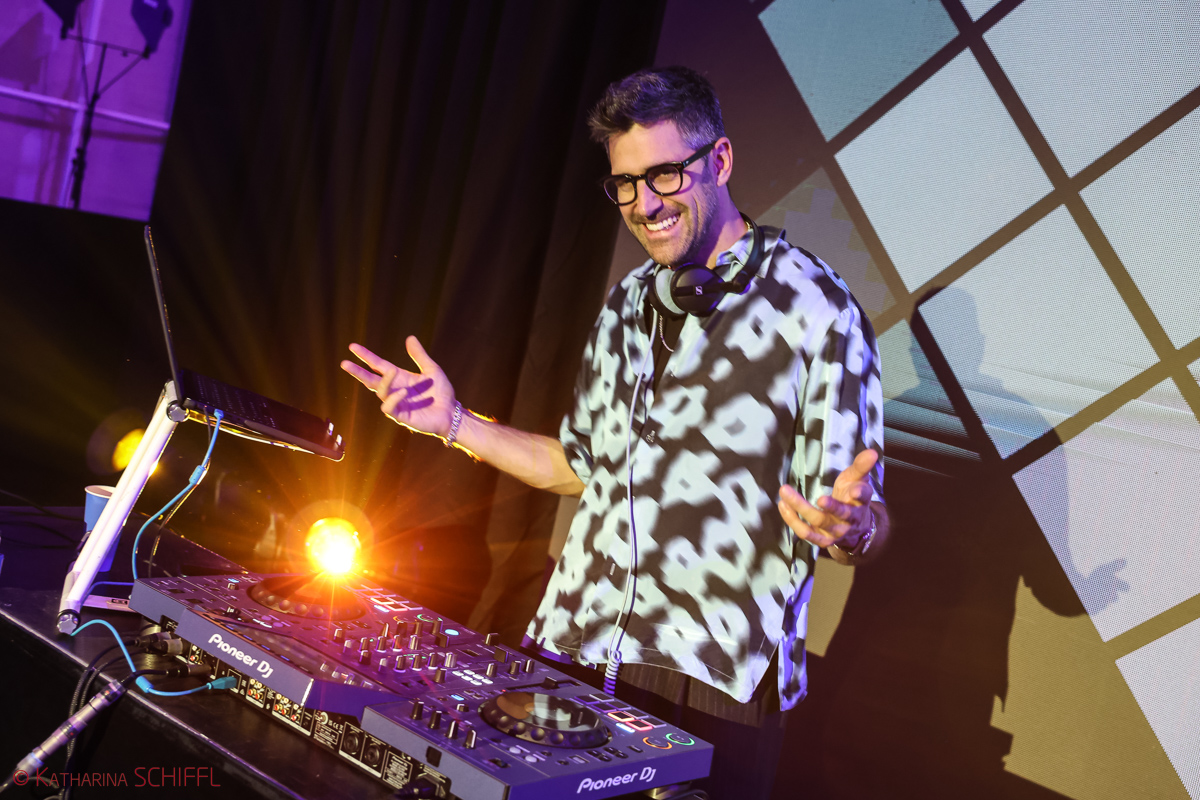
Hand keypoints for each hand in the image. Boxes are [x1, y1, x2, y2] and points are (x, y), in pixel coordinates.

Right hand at [341, 337, 455, 436]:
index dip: (366, 356)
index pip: (378, 366)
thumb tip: (410, 337)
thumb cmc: (441, 393)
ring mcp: (396, 403)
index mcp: (399, 378)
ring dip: (384, 381)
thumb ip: (419, 355)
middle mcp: (394, 390)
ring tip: (392, 372)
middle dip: (358, 372)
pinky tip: (403, 392)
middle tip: (345, 363)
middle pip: (370, 380)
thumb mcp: (431, 369)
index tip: (353, 347)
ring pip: (380, 392)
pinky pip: (389, 408)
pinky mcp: (401, 416)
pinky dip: (393, 398)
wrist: (451, 412)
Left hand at [778, 449, 877, 550]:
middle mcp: (849, 519)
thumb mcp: (857, 480)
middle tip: (820, 498)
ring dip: (801, 508)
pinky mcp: (820, 538)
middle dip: (832, 506)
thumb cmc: (852, 499)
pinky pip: (805, 532)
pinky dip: (792, 520)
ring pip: (818, 521)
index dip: (860, 493)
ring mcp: (834, 531)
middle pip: (841, 513)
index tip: (855, 490)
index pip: (863, 497)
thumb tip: (872, 452)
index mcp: (860, 502)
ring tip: (785, 491)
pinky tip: (783, 505)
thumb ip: (861, 466)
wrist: (853, 529)